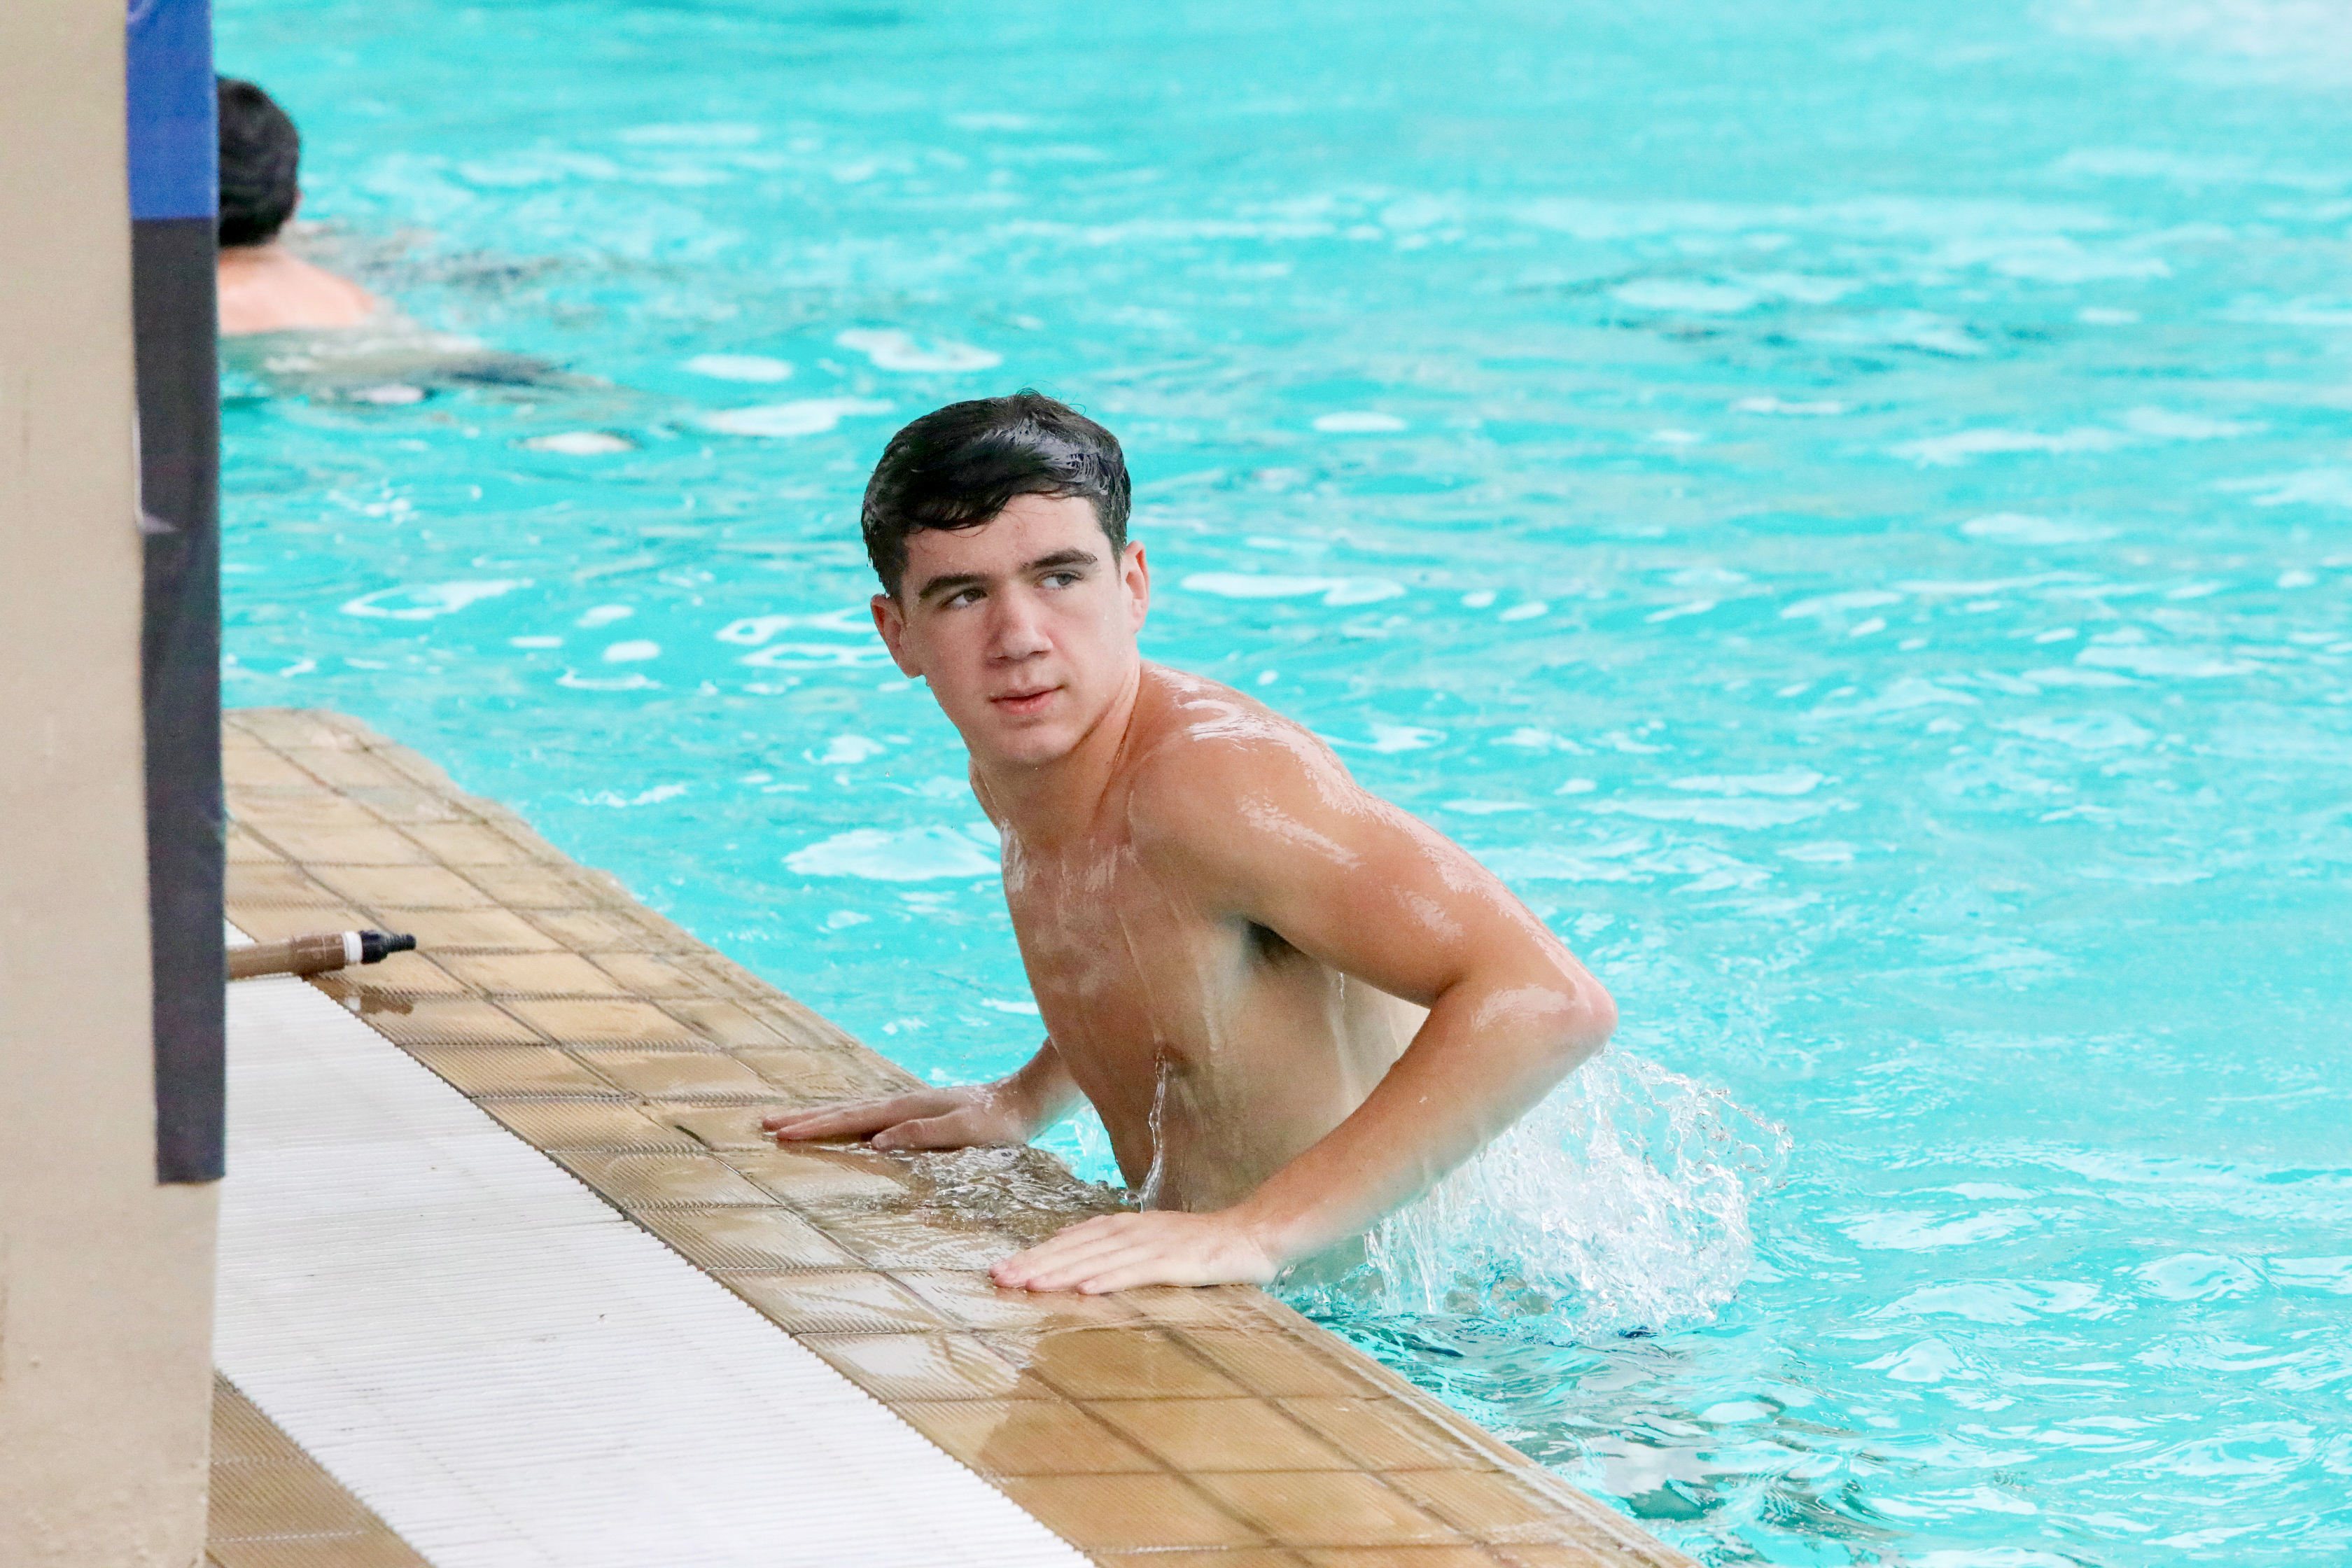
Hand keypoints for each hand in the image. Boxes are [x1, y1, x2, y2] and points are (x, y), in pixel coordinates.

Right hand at [763, 1083, 1035, 1151]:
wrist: (1026, 1100)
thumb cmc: (1000, 1123)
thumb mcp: (965, 1132)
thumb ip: (923, 1134)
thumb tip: (877, 1141)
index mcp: (906, 1108)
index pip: (850, 1119)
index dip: (814, 1127)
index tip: (780, 1133)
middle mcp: (902, 1103)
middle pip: (842, 1110)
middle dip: (804, 1117)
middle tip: (764, 1123)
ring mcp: (908, 1106)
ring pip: (853, 1111)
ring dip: (820, 1116)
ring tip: (789, 1122)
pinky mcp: (917, 1113)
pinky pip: (869, 1117)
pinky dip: (846, 1120)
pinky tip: (843, 1126)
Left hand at [990, 1209, 1281, 1293]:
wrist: (1254, 1233)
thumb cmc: (1203, 1245)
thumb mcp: (1153, 1243)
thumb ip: (1118, 1250)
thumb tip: (1077, 1261)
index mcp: (1125, 1227)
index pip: (1071, 1240)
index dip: (1036, 1254)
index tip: (1001, 1269)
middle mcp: (1133, 1231)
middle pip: (1076, 1247)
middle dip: (1036, 1263)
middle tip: (999, 1278)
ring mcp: (1155, 1245)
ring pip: (1098, 1258)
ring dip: (1062, 1271)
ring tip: (1029, 1284)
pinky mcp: (1177, 1262)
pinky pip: (1138, 1272)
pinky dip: (1110, 1279)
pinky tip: (1086, 1289)